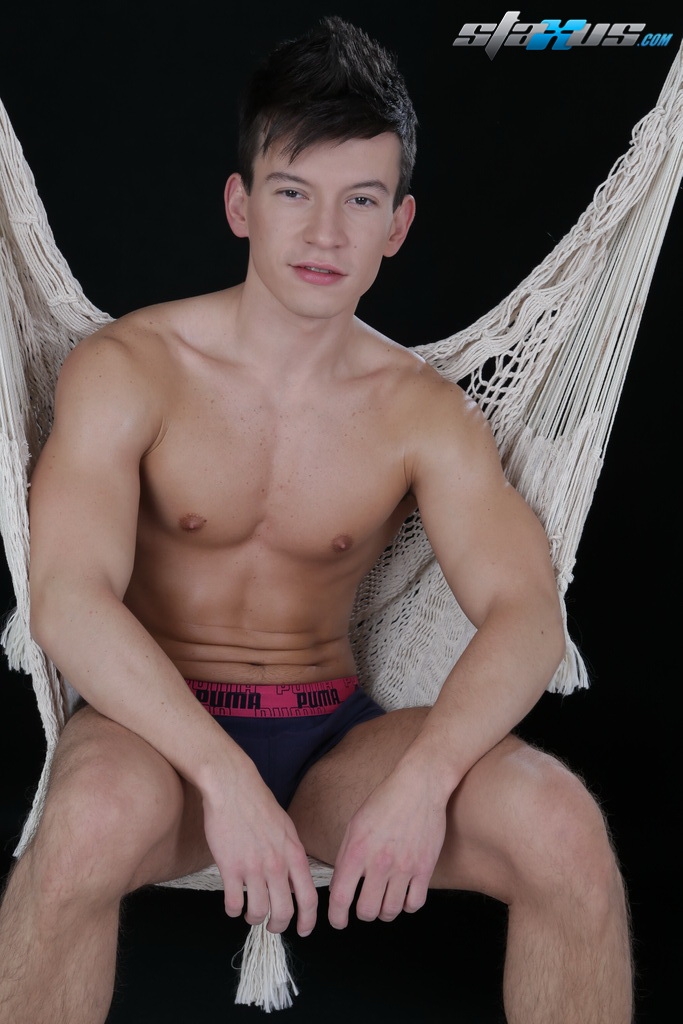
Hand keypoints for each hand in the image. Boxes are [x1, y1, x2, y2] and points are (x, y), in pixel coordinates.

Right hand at [201, 764, 317, 936]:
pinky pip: (234, 903)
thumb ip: (291, 855)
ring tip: (249, 914)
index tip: (303, 930)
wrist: (233, 787)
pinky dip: (233, 910)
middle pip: (285, 911)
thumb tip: (293, 881)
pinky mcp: (230, 867)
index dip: (307, 920)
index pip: (309, 898)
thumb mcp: (286, 828)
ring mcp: (253, 867)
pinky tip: (233, 904)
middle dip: (278, 925)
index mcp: (294, 854)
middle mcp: (277, 864)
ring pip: (259, 912)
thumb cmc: (258, 804)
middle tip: (271, 925)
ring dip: (254, 919)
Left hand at [327, 761, 447, 928]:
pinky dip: (407, 905)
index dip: (337, 917)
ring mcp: (404, 867)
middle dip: (363, 912)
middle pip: (367, 911)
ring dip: (385, 910)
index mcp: (357, 851)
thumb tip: (339, 886)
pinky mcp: (425, 868)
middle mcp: (379, 863)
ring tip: (384, 899)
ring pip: (391, 911)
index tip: (339, 921)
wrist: (419, 786)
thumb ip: (346, 856)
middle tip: (365, 904)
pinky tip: (404, 895)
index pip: (341, 898)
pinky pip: (415, 904)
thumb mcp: (355, 824)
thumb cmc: (385, 801)